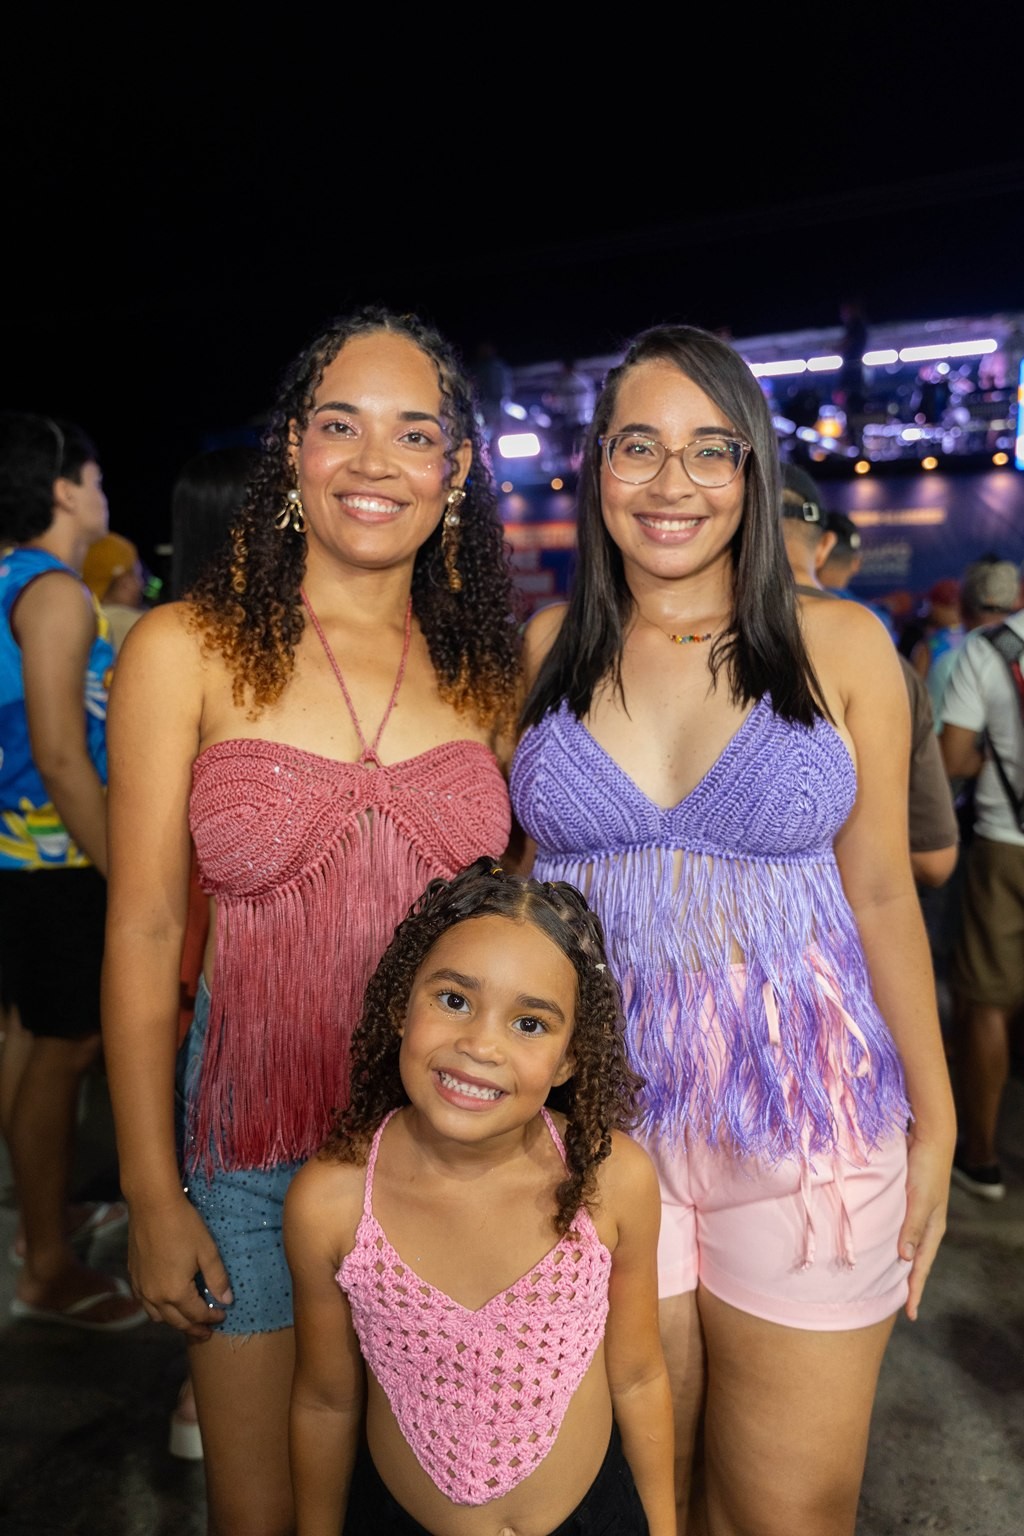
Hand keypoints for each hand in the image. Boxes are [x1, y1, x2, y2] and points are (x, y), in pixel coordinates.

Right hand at [126, 1192, 233, 1337]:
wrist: (152, 1205)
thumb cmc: (184, 1225)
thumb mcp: (207, 1250)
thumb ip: (217, 1278)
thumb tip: (226, 1300)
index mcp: (175, 1292)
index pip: (197, 1314)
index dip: (212, 1318)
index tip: (223, 1316)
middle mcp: (155, 1296)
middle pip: (176, 1322)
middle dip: (193, 1328)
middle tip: (206, 1332)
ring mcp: (141, 1287)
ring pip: (157, 1316)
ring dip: (174, 1321)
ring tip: (187, 1318)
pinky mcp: (133, 1275)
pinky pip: (145, 1302)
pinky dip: (158, 1308)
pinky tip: (166, 1300)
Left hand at [898, 1131, 952, 1321]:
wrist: (929, 1138)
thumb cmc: (925, 1168)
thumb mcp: (919, 1199)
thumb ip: (912, 1227)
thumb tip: (904, 1259)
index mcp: (932, 1229)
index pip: (921, 1267)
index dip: (915, 1290)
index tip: (910, 1315)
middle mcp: (925, 1225)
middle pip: (914, 1261)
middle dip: (907, 1283)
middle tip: (897, 1306)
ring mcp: (915, 1214)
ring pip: (905, 1246)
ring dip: (896, 1264)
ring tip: (885, 1282)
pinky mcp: (904, 1202)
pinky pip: (897, 1230)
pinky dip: (890, 1242)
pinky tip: (879, 1247)